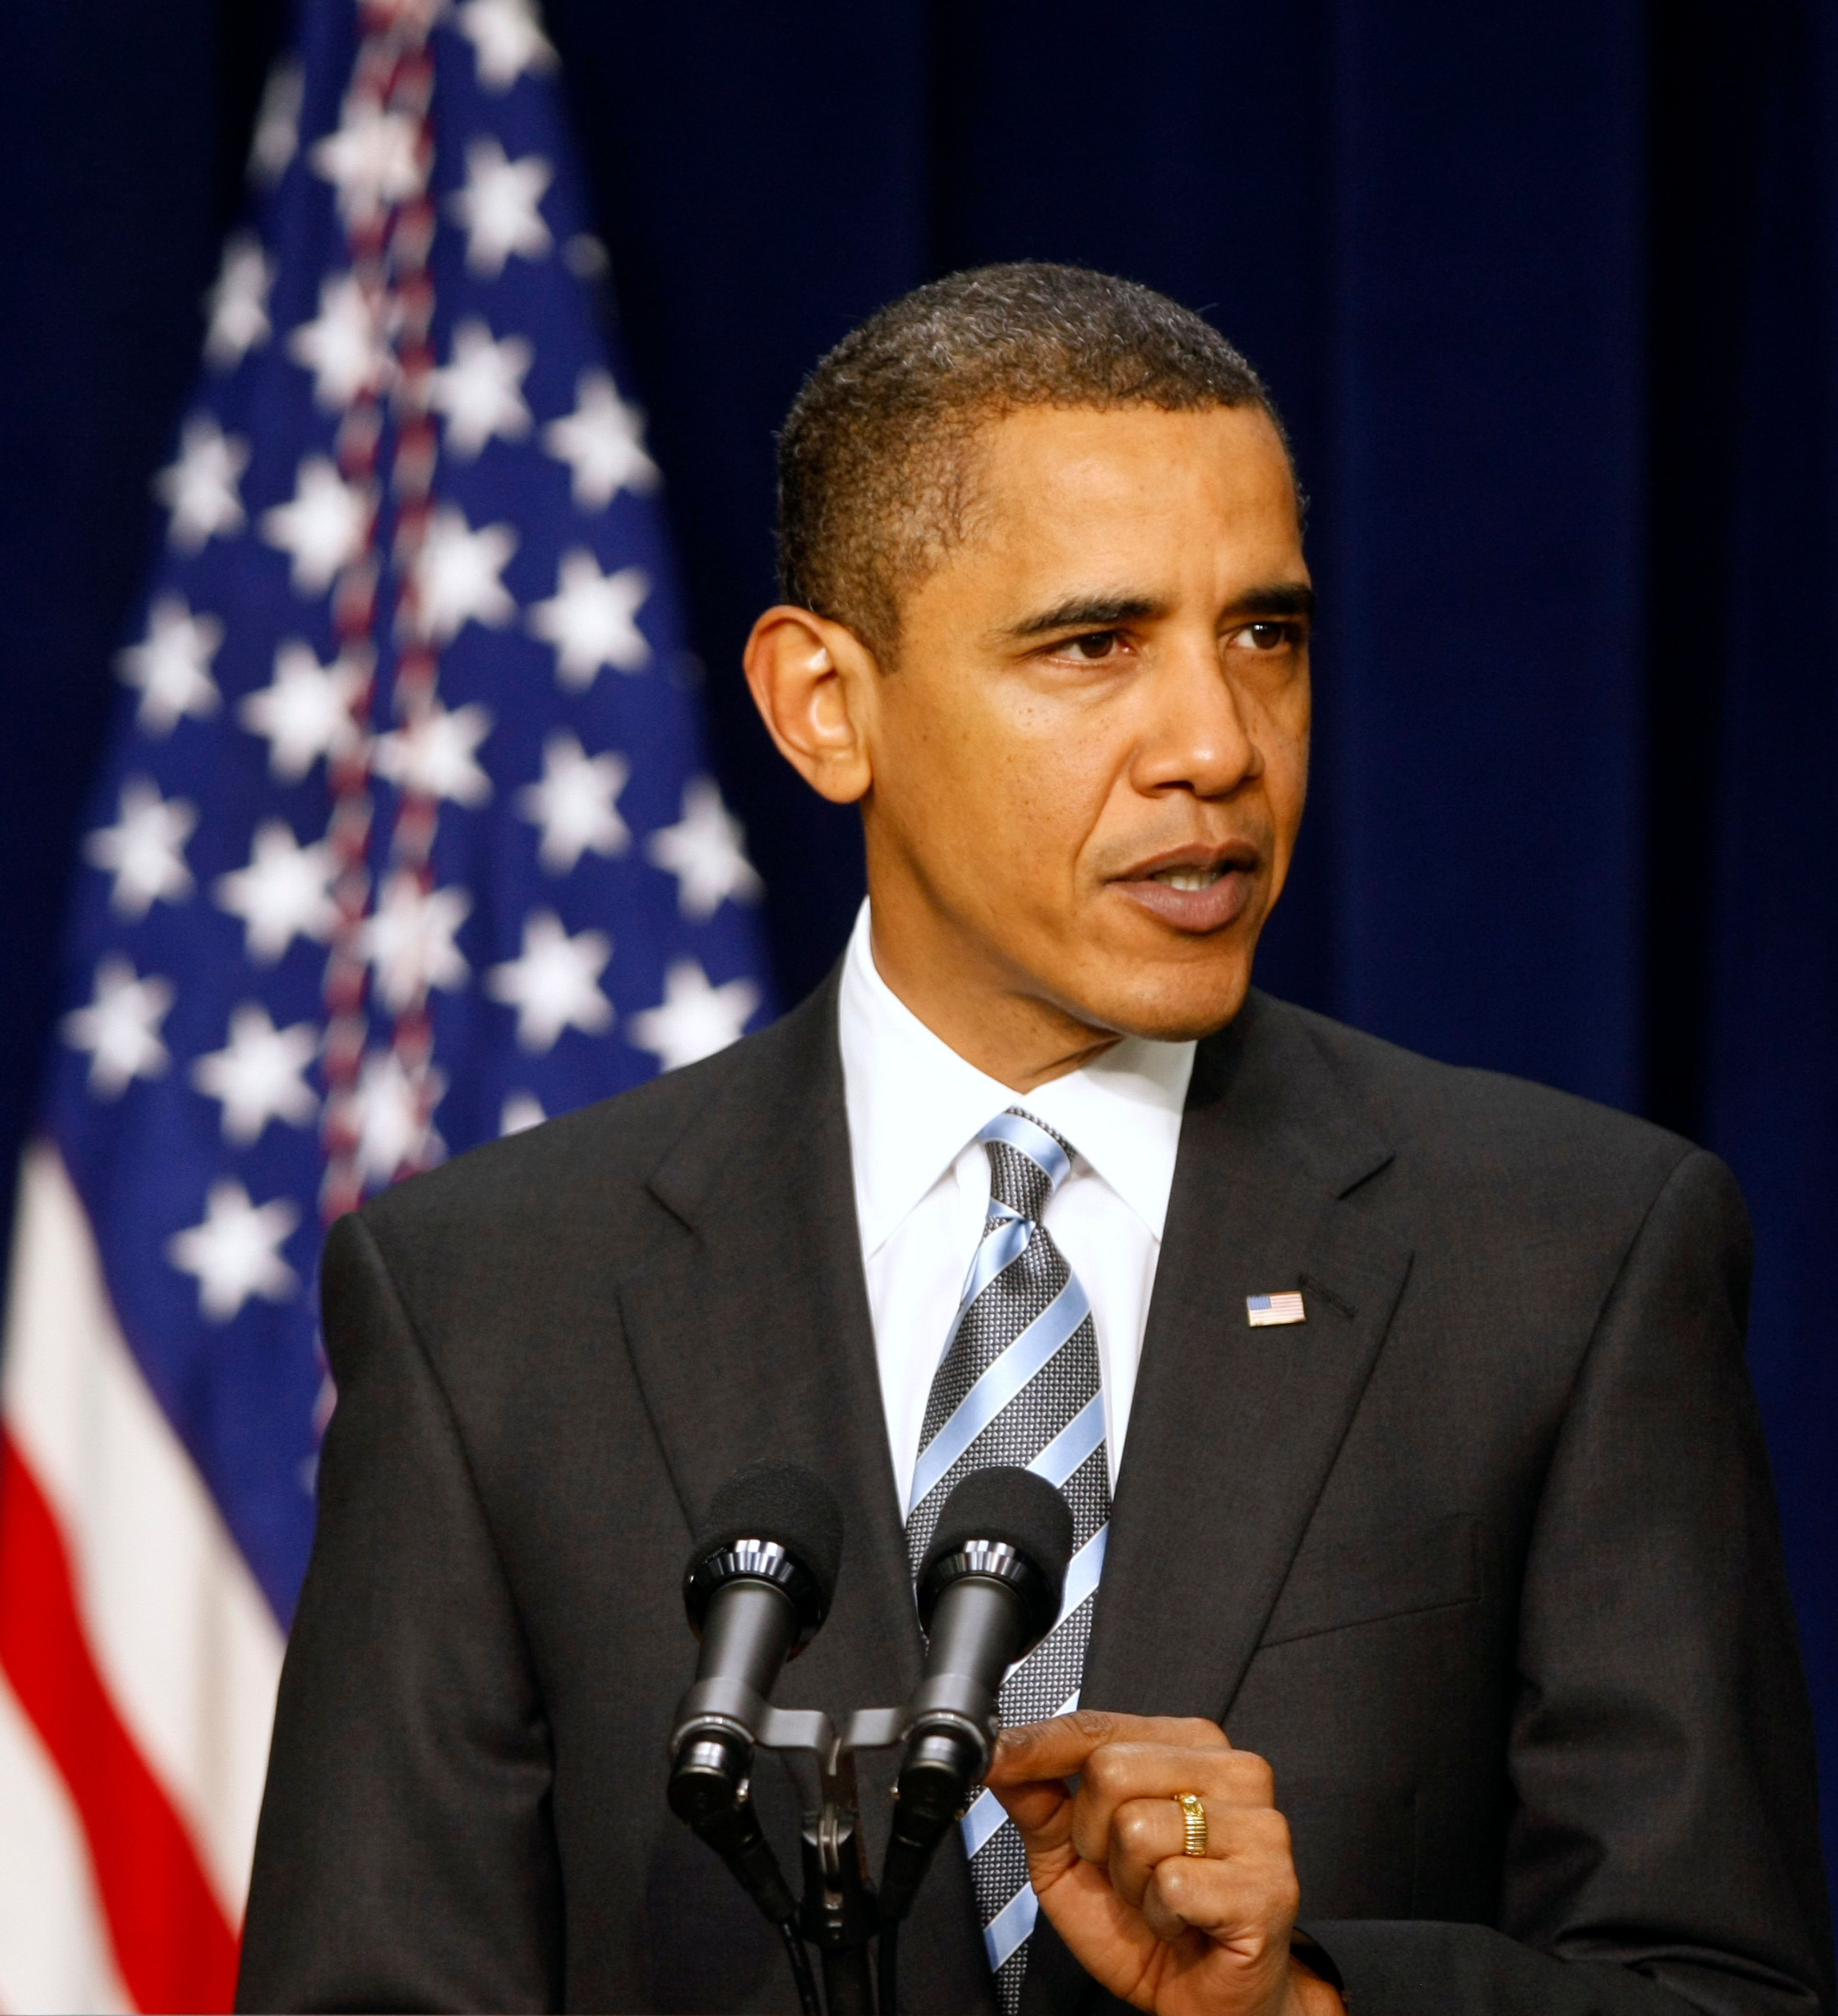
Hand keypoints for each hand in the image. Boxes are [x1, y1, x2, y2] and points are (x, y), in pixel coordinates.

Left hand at [984, 1711, 1342, 2015]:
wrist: (1209, 2002)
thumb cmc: (1148, 1925)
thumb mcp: (1072, 1858)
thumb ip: (1039, 1800)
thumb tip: (997, 1754)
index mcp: (1187, 1747)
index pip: (1097, 1726)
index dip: (1038, 1744)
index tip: (994, 1755)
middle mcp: (1232, 1771)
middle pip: (1109, 1770)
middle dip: (1094, 1837)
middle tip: (1126, 1874)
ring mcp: (1260, 1825)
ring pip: (1137, 1828)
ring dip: (1130, 1883)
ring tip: (1158, 1900)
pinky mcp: (1269, 1882)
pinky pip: (1174, 1883)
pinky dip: (1162, 1916)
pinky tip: (1185, 1923)